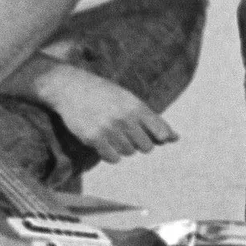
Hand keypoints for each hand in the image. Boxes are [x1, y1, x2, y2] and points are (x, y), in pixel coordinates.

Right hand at [39, 68, 176, 161]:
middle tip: (126, 132)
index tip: (152, 135)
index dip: (158, 137)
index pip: (160, 131)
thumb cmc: (104, 94)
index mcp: (135, 106)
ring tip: (112, 133)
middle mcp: (124, 118)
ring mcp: (108, 129)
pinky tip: (104, 142)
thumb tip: (176, 139)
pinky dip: (111, 154)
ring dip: (123, 147)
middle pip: (146, 147)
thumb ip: (152, 120)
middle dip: (139, 143)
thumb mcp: (129, 100)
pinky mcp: (93, 138)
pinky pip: (113, 158)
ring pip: (129, 152)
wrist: (69, 87)